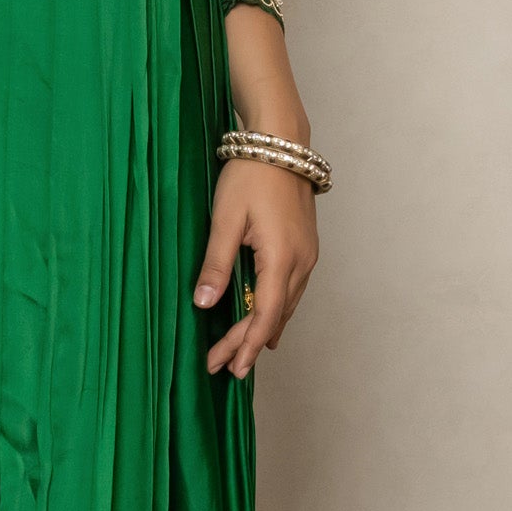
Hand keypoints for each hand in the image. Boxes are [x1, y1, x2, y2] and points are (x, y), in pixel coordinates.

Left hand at [194, 158, 317, 377]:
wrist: (281, 143)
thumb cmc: (251, 175)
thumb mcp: (225, 220)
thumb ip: (215, 264)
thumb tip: (203, 304)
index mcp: (281, 258)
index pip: (263, 315)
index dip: (245, 345)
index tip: (227, 366)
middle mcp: (302, 262)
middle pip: (275, 316)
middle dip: (249, 344)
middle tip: (223, 366)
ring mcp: (308, 255)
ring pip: (287, 305)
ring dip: (264, 329)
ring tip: (242, 353)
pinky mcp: (306, 247)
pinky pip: (292, 290)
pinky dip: (276, 310)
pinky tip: (266, 321)